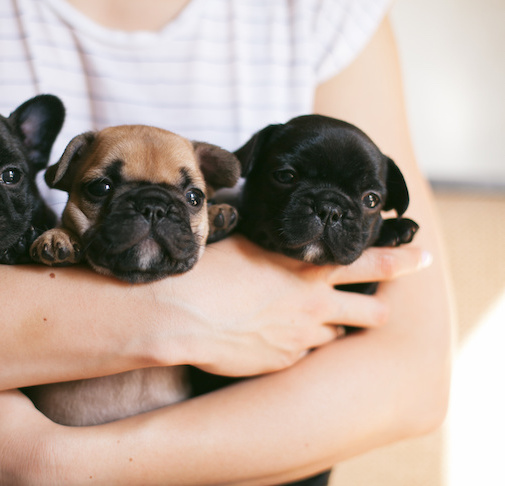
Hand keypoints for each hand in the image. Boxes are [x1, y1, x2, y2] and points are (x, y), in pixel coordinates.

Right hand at [160, 235, 430, 376]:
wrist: (180, 313)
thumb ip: (274, 243)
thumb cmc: (206, 269)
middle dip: (376, 310)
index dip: (403, 260)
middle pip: (371, 312)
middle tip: (372, 309)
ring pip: (334, 336)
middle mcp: (314, 303)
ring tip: (296, 322)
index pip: (372, 261)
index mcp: (308, 267)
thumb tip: (277, 232)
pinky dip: (292, 347)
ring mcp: (302, 337)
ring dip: (325, 329)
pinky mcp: (284, 363)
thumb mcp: (245, 241)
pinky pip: (301, 356)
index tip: (422, 257)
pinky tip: (264, 337)